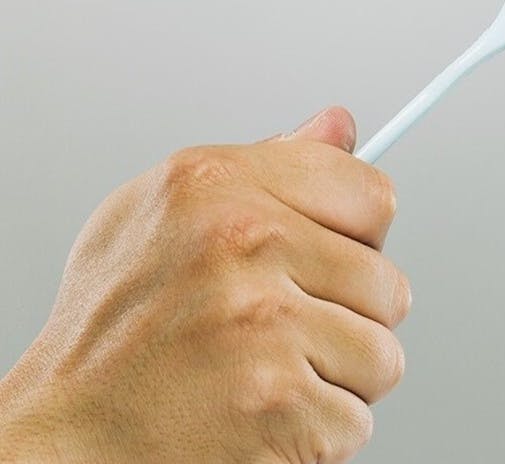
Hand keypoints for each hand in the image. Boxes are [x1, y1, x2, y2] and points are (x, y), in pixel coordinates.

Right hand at [0, 107, 409, 462]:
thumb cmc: (111, 329)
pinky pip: (355, 422)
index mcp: (219, 186)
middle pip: (388, 284)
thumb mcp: (163, 213)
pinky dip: (316, 434)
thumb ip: (267, 165)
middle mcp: (243, 245)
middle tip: (280, 334)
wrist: (62, 438)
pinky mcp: (277, 406)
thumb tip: (340, 126)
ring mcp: (264, 328)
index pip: (372, 195)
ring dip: (337, 380)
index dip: (359, 238)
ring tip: (267, 376)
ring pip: (382, 357)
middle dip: (348, 319)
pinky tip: (260, 419)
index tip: (328, 259)